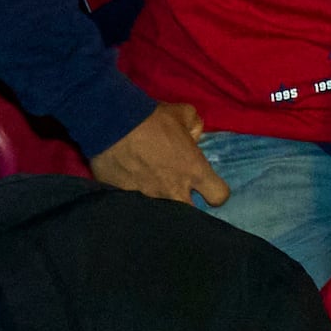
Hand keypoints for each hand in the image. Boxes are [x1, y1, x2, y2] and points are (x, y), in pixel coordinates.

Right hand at [92, 98, 233, 206]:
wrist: (112, 127)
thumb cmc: (152, 120)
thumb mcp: (184, 113)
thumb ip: (196, 127)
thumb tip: (194, 138)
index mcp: (194, 170)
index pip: (219, 195)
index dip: (216, 192)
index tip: (207, 187)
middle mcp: (175, 190)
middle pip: (192, 216)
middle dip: (190, 209)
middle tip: (180, 195)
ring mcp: (149, 199)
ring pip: (164, 216)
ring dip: (162, 208)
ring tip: (155, 196)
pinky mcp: (125, 201)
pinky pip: (136, 208)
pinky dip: (136, 202)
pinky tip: (131, 194)